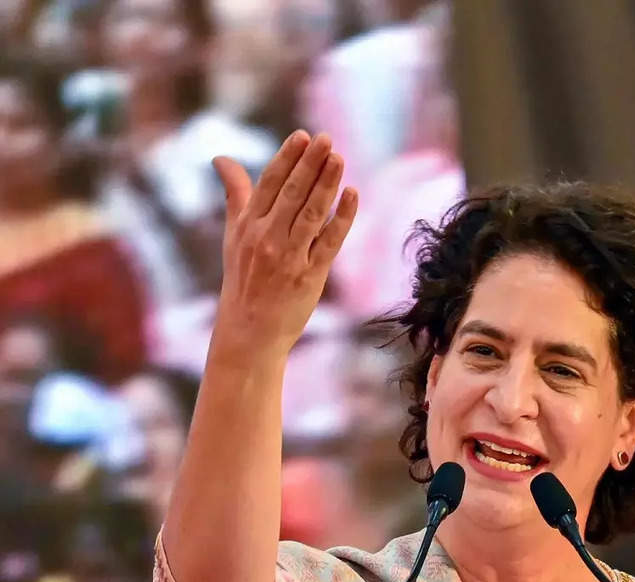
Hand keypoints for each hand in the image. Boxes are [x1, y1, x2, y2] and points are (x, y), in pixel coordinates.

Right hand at [207, 130, 357, 366]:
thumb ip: (235, 194)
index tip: (302, 136)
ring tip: (339, 158)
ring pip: (311, 214)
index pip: (269, 184)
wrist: (248, 330)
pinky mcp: (310, 275)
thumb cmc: (243, 279)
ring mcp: (289, 257)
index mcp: (248, 225)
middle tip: (326, 139)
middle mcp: (266, 238)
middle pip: (292, 194)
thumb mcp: (234, 234)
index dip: (287, 159)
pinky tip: (353, 195)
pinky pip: (329, 241)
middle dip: (309, 164)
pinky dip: (342, 218)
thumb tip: (220, 157)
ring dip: (326, 184)